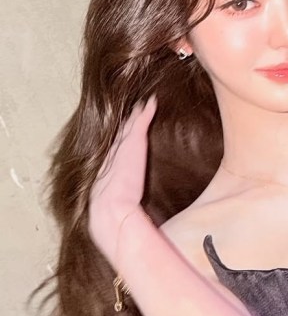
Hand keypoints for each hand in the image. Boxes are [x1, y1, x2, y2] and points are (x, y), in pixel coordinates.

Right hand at [88, 95, 156, 266]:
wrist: (112, 213)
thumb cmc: (114, 215)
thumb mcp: (117, 206)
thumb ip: (122, 202)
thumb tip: (127, 214)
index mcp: (106, 168)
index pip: (112, 147)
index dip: (118, 136)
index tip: (123, 126)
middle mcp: (110, 154)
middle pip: (118, 132)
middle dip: (123, 118)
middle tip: (131, 104)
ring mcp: (121, 147)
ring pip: (127, 124)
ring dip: (134, 111)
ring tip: (141, 99)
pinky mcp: (132, 143)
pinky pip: (139, 122)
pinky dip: (145, 111)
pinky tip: (152, 102)